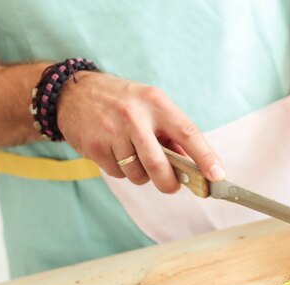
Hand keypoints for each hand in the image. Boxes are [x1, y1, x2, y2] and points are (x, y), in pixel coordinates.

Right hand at [57, 72, 224, 191]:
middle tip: (172, 186)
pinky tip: (115, 153)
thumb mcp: (151, 105)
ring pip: (138, 174)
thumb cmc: (122, 102)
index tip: (217, 175)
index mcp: (156, 102)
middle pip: (159, 164)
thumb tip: (194, 166)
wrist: (72, 93)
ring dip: (142, 175)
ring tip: (134, 156)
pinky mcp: (93, 146)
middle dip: (169, 183)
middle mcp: (134, 115)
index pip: (187, 132)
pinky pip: (117, 173)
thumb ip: (172, 133)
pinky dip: (122, 170)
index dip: (205, 157)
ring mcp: (111, 131)